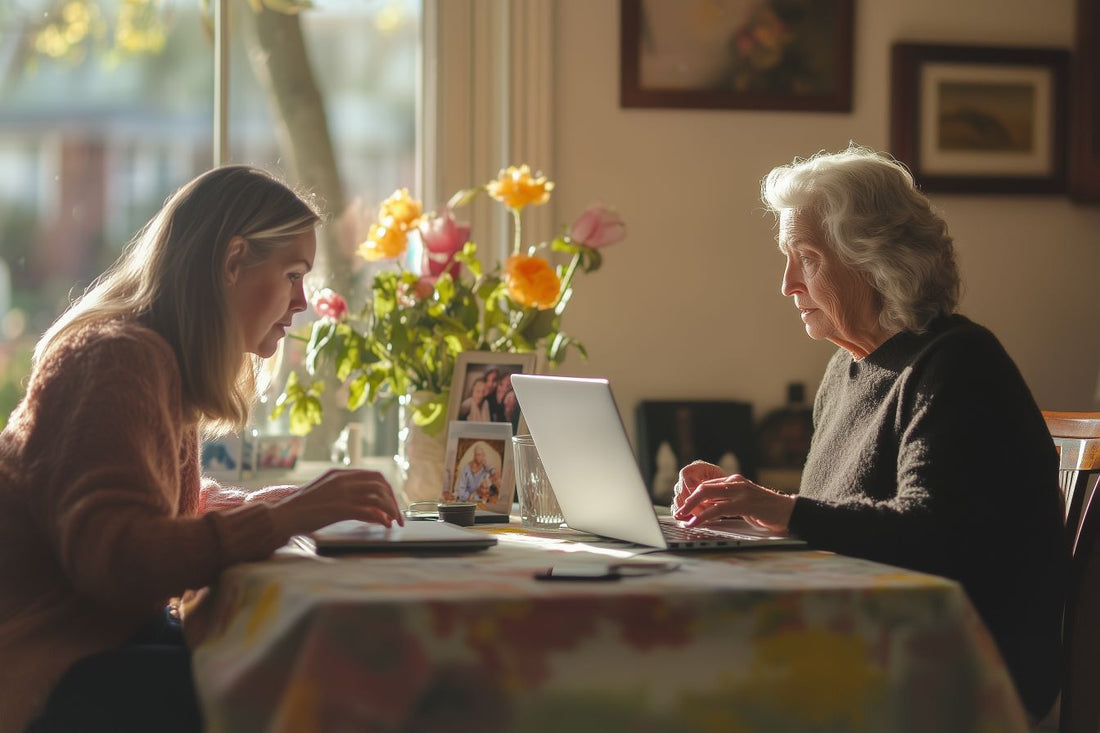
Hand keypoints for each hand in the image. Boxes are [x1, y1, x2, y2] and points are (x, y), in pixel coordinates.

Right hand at [270, 468, 403, 538]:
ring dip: (391, 510)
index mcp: (339, 474)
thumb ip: (345, 493)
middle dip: (393, 500)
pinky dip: (380, 518)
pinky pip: (368, 510)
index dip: (387, 490)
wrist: (282, 515)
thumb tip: (370, 506)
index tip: (392, 503)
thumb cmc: (302, 508)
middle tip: (398, 516)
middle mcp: (343, 480)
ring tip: (394, 522)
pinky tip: (384, 525)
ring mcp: (342, 493)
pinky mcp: (340, 508)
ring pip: (378, 497)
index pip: (374, 476)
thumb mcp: (325, 492)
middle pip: (380, 485)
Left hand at [672, 460, 794, 532]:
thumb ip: (726, 502)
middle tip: (678, 513)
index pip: (706, 486)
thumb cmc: (765, 510)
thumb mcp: (742, 503)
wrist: (789, 512)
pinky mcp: (746, 503)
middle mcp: (735, 483)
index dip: (692, 498)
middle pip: (703, 488)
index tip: (683, 509)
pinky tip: (697, 523)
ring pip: (708, 496)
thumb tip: (705, 510)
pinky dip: (705, 516)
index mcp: (733, 481)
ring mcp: (741, 491)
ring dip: (691, 509)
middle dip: (687, 501)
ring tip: (683, 519)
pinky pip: (719, 508)